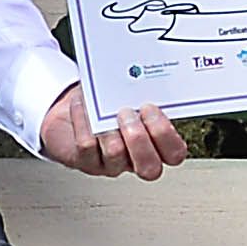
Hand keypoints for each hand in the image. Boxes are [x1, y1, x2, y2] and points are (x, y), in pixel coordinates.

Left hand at [38, 86, 184, 179]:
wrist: (72, 114)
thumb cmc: (107, 105)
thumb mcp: (129, 97)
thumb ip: (140, 95)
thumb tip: (140, 79)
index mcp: (155, 145)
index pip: (174, 154)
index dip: (166, 135)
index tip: (150, 107)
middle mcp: (135, 160)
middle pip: (149, 167)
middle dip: (140, 137)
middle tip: (128, 113)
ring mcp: (110, 164)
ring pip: (115, 154)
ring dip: (111, 126)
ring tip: (105, 108)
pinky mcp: (85, 161)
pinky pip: (87, 145)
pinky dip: (84, 120)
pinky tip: (83, 104)